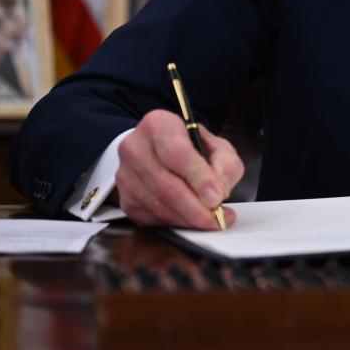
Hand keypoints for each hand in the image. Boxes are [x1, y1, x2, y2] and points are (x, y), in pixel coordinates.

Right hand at [115, 109, 244, 229]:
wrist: (159, 151)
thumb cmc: (190, 147)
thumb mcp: (216, 146)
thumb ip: (225, 164)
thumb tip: (219, 191)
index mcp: (158, 125)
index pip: (176, 153)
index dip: (198, 178)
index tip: (216, 197)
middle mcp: (135, 148)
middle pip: (166, 185)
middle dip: (195, 208)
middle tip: (217, 217)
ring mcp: (126, 175)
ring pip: (159, 206)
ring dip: (188, 219)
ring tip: (212, 220)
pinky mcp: (125, 199)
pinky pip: (152, 219)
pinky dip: (176, 224)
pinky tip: (192, 221)